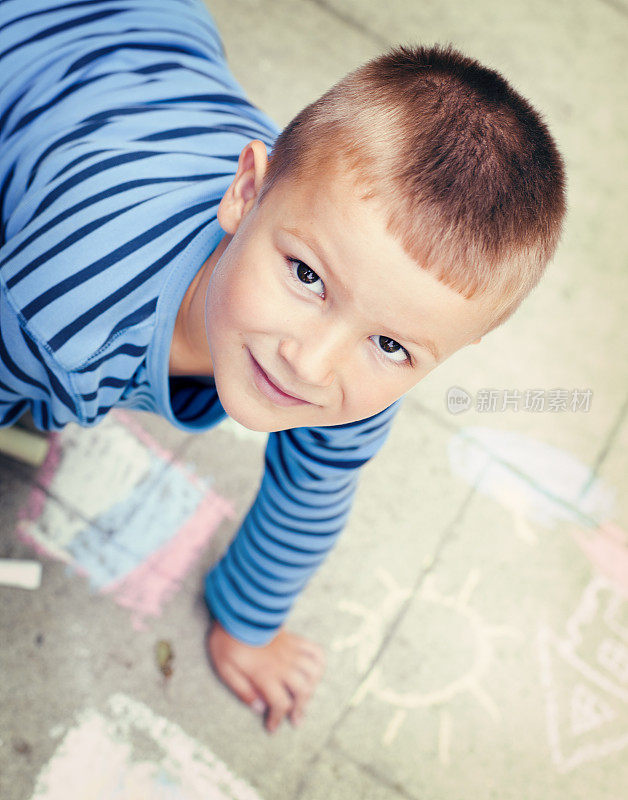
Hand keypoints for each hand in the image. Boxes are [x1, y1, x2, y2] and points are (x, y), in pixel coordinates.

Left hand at [206, 620, 325, 732]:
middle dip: (300, 709)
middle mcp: (282, 664)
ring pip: (313, 673)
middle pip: (302, 691)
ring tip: (306, 697)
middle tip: (295, 719)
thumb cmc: (227, 641)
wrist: (237, 611)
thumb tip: (258, 708)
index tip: (272, 727)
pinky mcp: (294, 639)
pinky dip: (319, 663)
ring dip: (312, 688)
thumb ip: (242, 691)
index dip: (277, 719)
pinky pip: (315, 651)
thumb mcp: (225, 669)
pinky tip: (314, 672)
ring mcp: (291, 651)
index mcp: (265, 674)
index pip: (280, 704)